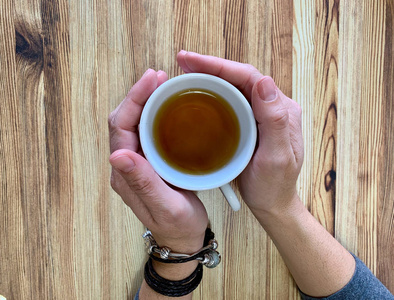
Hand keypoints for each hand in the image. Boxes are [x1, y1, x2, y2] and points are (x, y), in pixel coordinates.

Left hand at [108, 69, 207, 252]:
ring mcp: (137, 162)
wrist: (182, 238)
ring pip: (135, 122)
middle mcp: (126, 164)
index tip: (152, 80)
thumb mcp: (165, 206)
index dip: (133, 100)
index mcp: (125, 173)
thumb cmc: (177, 225)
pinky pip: (146, 130)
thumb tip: (117, 154)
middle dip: (139, 94)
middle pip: (124, 119)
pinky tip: (168, 105)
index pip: (121, 126)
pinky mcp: (149, 161)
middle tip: (159, 77)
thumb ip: (142, 182)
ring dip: (146, 101)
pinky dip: (155, 113)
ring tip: (163, 85)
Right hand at [177, 50, 303, 215]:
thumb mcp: (277, 157)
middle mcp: (272, 106)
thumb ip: (274, 121)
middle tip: (182, 61)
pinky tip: (196, 93)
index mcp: (281, 109)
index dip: (220, 66)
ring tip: (184, 72)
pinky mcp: (249, 123)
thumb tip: (264, 82)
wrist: (272, 204)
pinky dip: (211, 93)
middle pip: (239, 77)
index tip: (192, 61)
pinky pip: (229, 101)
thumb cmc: (274, 186)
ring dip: (209, 76)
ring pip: (233, 87)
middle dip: (210, 66)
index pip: (249, 77)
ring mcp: (260, 114)